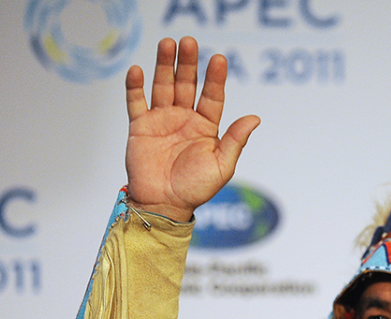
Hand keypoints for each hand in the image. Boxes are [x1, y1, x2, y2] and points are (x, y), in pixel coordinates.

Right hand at [124, 37, 259, 222]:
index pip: (212, 96)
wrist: (165, 204)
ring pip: (163, 86)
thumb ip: (235, 140)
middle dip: (188, 63)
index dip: (215, 78)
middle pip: (187, 84)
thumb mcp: (222, 166)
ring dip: (164, 65)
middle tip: (189, 42)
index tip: (219, 59)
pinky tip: (138, 70)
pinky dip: (135, 86)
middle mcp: (184, 119)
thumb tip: (255, 118)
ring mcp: (161, 120)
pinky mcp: (140, 126)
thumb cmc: (195, 189)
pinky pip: (136, 102)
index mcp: (206, 127)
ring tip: (167, 44)